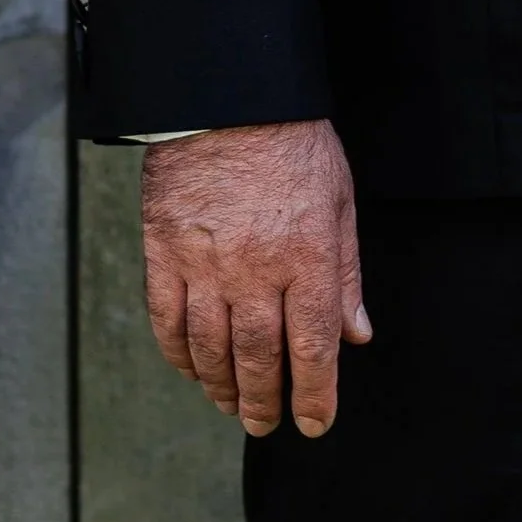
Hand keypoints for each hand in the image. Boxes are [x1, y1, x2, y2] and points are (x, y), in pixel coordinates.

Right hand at [141, 118, 369, 441]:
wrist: (227, 98)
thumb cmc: (292, 144)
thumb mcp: (339, 202)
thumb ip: (345, 273)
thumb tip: (356, 334)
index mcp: (306, 257)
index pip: (312, 346)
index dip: (314, 395)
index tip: (314, 423)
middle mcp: (254, 269)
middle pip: (257, 357)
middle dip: (264, 401)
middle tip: (266, 424)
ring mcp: (203, 263)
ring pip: (210, 348)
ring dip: (221, 386)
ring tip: (231, 404)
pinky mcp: (164, 252)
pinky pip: (167, 319)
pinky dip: (179, 353)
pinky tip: (192, 369)